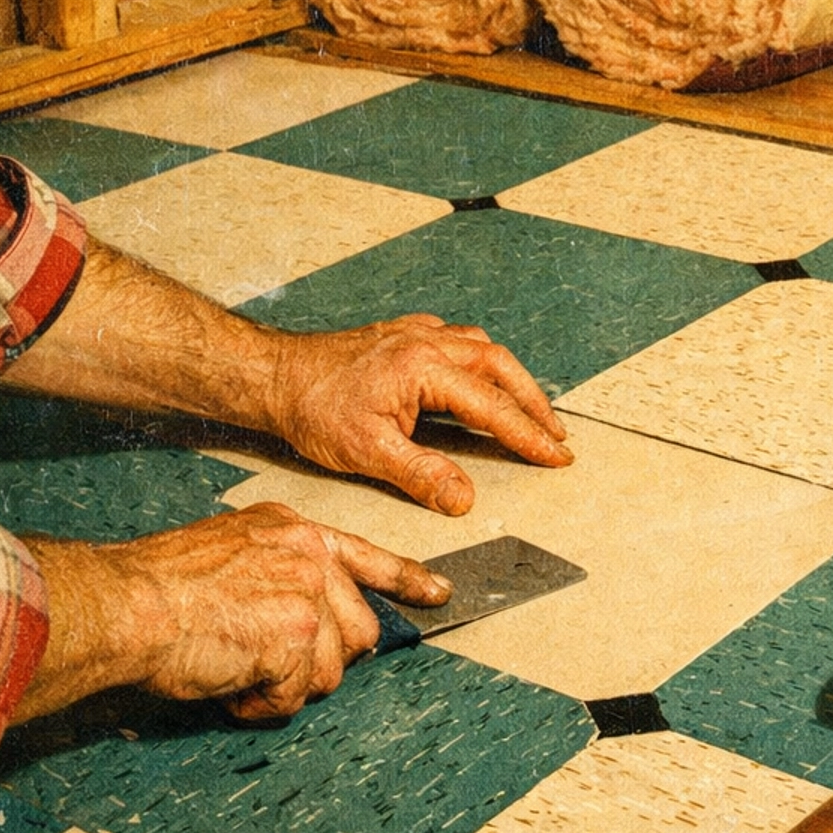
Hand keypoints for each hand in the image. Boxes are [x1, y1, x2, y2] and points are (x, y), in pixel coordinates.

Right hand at [18, 504, 448, 724]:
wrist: (130, 603)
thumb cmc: (158, 587)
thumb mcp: (229, 554)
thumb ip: (275, 575)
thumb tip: (305, 623)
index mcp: (291, 529)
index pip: (366, 554)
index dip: (407, 580)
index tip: (440, 594)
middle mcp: (308, 554)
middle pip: (358, 628)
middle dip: (321, 661)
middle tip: (271, 667)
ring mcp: (307, 593)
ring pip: (331, 668)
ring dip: (285, 686)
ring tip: (237, 670)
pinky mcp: (296, 636)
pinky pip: (296, 695)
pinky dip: (261, 703)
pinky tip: (229, 683)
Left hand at [266, 313, 572, 514]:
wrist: (276, 374)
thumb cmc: (313, 406)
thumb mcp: (367, 452)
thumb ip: (422, 474)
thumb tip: (464, 498)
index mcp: (424, 367)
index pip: (491, 405)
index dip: (528, 434)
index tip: (556, 455)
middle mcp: (427, 342)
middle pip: (500, 365)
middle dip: (534, 402)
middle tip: (557, 435)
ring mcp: (416, 334)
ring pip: (483, 348)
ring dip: (512, 379)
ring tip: (531, 410)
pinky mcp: (405, 335)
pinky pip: (459, 340)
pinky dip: (483, 361)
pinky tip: (481, 377)